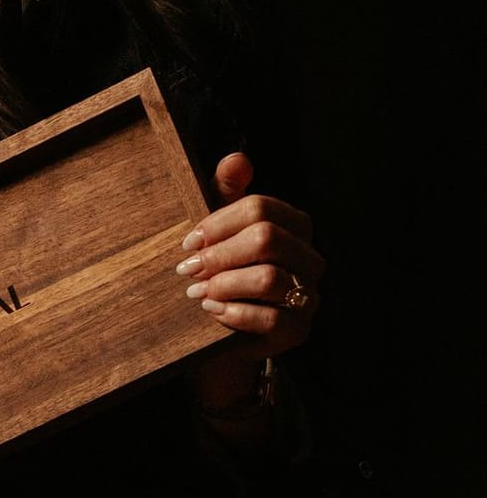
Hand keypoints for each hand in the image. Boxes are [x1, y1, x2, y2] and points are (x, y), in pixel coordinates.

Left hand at [177, 152, 323, 404]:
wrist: (216, 338)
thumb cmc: (218, 276)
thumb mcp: (218, 234)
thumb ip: (226, 195)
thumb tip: (236, 159)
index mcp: (294, 228)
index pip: (261, 208)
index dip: (219, 222)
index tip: (188, 242)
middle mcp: (309, 260)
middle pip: (267, 239)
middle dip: (219, 253)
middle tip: (187, 269)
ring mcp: (308, 296)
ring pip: (270, 277)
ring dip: (223, 284)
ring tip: (196, 292)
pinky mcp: (298, 331)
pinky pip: (272, 318)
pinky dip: (234, 313)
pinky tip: (212, 311)